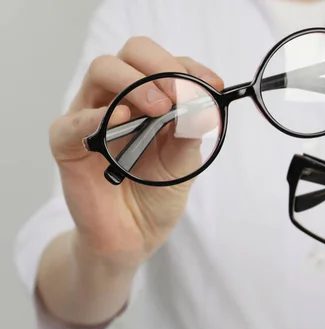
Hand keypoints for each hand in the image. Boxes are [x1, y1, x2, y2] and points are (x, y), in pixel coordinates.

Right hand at [49, 36, 223, 269]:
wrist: (134, 235)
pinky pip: (73, 121)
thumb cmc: (158, 193)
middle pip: (132, 53)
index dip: (191, 69)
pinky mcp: (68, 144)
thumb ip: (191, 131)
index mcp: (150, 99)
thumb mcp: (185, 161)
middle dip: (161, 66)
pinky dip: (96, 116)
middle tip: (180, 95)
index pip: (167, 64)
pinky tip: (119, 120)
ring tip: (159, 108)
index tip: (214, 86)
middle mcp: (120, 99)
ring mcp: (92, 116)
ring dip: (136, 82)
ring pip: (103, 70)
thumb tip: (202, 104)